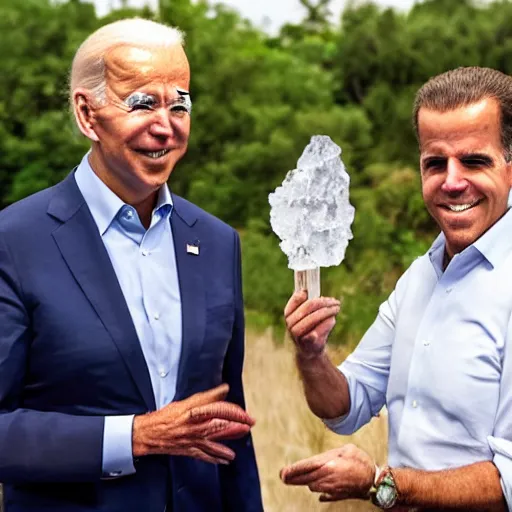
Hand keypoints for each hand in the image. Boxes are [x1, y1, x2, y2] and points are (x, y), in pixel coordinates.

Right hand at [133, 383, 253, 464]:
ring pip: (216, 443)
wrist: (149, 432)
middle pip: (222, 426)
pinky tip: (226, 460)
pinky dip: (216, 458)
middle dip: (238, 426)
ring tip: (242, 443)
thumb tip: (225, 389)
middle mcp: (198, 426)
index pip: (221, 409)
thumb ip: (208, 396)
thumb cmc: (167, 415)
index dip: (235, 411)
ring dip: (230, 444)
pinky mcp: (190, 450)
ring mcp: (194, 440)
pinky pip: (206, 456)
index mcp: (197, 412)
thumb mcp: (188, 401)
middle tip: (250, 424)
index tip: (245, 412)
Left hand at [280, 444, 374, 501]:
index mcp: (328, 465)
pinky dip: (317, 488)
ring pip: (312, 486)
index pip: (306, 467)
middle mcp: (327, 478)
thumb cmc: (360, 461)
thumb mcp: (344, 450)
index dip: (292, 470)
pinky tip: (314, 485)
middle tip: (283, 476)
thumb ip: (328, 456)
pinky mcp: (337, 495)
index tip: (282, 472)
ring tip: (297, 478)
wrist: (374, 479)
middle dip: (293, 478)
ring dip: (305, 481)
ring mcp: (331, 488)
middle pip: (305, 479)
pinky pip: (322, 494)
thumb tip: (319, 461)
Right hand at [284, 290, 339, 358]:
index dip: (311, 293)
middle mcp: (290, 323)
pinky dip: (325, 325)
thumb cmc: (309, 328)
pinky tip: (332, 320)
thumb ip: (312, 305)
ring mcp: (297, 333)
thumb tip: (327, 299)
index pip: (297, 298)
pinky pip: (319, 330)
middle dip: (324, 302)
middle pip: (309, 306)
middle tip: (335, 302)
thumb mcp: (306, 316)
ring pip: (314, 317)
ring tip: (337, 309)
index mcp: (288, 313)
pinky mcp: (306, 343)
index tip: (321, 293)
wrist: (307, 350)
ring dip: (328, 311)